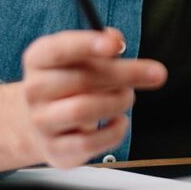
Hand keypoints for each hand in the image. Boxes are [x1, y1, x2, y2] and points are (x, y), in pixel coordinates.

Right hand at [20, 28, 166, 167]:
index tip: (116, 45)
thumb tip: (116, 39)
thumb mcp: (80, 56)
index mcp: (39, 59)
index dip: (88, 44)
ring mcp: (42, 122)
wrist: (43, 122)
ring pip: (84, 110)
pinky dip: (114, 130)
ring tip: (128, 97)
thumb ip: (101, 44)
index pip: (60, 49)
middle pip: (82, 80)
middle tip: (156, 74)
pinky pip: (91, 142)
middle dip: (125, 74)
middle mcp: (34, 90)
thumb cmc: (71, 82)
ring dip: (118, 101)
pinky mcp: (56, 149)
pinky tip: (119, 120)